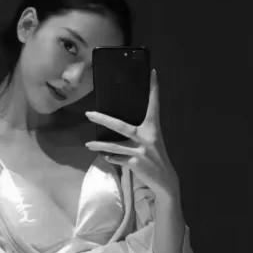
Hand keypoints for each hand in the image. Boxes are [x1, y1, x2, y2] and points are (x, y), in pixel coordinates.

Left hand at [85, 69, 179, 198]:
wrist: (165, 179)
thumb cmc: (156, 156)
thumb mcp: (151, 141)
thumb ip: (138, 134)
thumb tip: (118, 128)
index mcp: (153, 128)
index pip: (154, 105)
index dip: (154, 89)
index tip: (153, 73)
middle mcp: (147, 137)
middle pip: (120, 126)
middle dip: (103, 120)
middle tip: (88, 114)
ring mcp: (141, 151)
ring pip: (114, 146)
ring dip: (99, 145)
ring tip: (88, 144)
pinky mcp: (135, 163)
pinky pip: (118, 158)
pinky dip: (111, 158)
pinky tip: (105, 157)